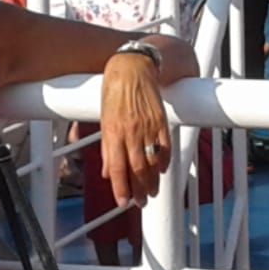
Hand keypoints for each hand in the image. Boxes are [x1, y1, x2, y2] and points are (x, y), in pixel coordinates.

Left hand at [99, 52, 170, 207]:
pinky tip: (161, 170)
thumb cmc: (114, 90)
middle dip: (139, 190)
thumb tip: (106, 171)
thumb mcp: (104, 118)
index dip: (121, 188)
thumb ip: (106, 147)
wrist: (133, 66)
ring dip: (152, 181)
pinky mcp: (161, 121)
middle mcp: (131, 131)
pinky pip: (165, 147)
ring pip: (152, 162)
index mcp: (113, 131)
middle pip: (137, 169)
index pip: (117, 168)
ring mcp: (148, 127)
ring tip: (151, 191)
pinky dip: (164, 162)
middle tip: (140, 202)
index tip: (123, 202)